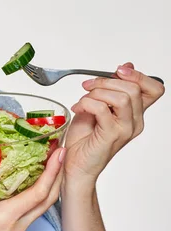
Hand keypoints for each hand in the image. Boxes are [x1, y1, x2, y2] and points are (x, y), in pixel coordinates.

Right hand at [0, 147, 64, 230]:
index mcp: (7, 217)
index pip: (37, 193)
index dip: (51, 172)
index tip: (59, 153)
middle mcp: (19, 222)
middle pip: (50, 196)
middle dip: (59, 172)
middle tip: (62, 150)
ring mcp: (21, 229)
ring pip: (46, 204)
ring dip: (53, 183)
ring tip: (54, 162)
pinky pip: (37, 210)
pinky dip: (42, 195)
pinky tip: (35, 184)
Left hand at [64, 62, 164, 183]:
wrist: (76, 164)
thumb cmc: (84, 138)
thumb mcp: (97, 105)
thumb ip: (111, 89)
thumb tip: (125, 67)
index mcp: (134, 113)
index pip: (154, 88)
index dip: (138, 75)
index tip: (117, 71)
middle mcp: (134, 121)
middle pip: (134, 88)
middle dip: (106, 81)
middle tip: (88, 87)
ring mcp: (125, 129)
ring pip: (121, 97)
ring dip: (96, 93)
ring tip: (83, 101)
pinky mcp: (111, 135)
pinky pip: (102, 109)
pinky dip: (86, 103)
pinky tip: (79, 109)